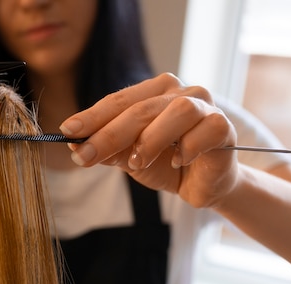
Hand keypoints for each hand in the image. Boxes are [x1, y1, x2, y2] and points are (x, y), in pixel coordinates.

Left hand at [60, 73, 238, 207]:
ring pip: (176, 112)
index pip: (118, 100)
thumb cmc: (165, 164)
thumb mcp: (129, 158)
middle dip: (108, 134)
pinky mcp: (223, 126)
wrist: (202, 185)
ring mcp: (204, 106)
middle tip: (85, 157)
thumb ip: (108, 150)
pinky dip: (187, 148)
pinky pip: (205, 130)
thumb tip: (75, 147)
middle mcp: (178, 92)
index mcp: (153, 92)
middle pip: (140, 108)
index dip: (92, 116)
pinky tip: (178, 161)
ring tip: (138, 162)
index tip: (67, 131)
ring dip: (151, 140)